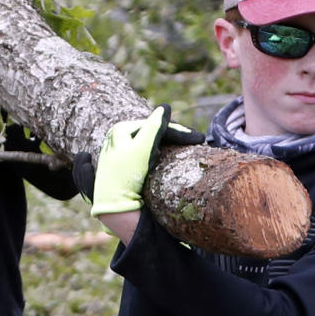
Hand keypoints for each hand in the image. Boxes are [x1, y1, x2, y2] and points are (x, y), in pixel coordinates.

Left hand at [88, 104, 203, 216]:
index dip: (177, 131)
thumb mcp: (141, 150)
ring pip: (150, 143)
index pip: (154, 126)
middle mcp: (117, 139)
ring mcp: (120, 153)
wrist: (116, 208)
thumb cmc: (127, 178)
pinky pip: (145, 154)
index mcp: (120, 130)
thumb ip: (154, 128)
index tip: (198, 139)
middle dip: (175, 136)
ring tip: (188, 145)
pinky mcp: (124, 167)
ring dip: (168, 143)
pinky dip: (160, 152)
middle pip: (152, 133)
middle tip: (197, 140)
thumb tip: (166, 107)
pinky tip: (170, 154)